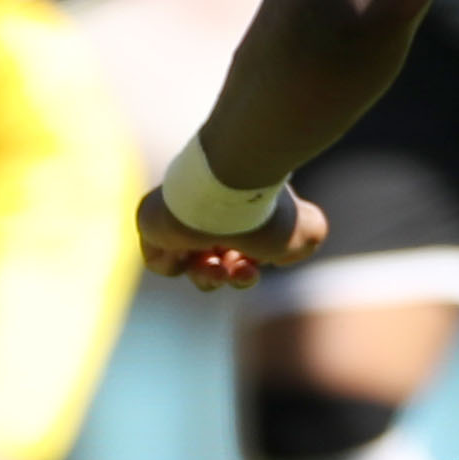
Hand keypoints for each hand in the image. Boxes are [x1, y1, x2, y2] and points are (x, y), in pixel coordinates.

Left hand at [136, 181, 327, 295]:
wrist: (229, 182)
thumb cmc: (265, 207)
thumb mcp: (305, 229)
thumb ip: (305, 241)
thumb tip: (280, 253)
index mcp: (242, 211)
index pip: (244, 249)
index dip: (250, 268)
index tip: (259, 266)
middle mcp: (212, 212)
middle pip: (219, 261)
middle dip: (233, 277)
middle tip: (241, 271)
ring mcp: (181, 217)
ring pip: (192, 263)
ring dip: (208, 277)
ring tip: (217, 267)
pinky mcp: (153, 222)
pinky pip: (159, 259)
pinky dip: (175, 266)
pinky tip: (189, 252)